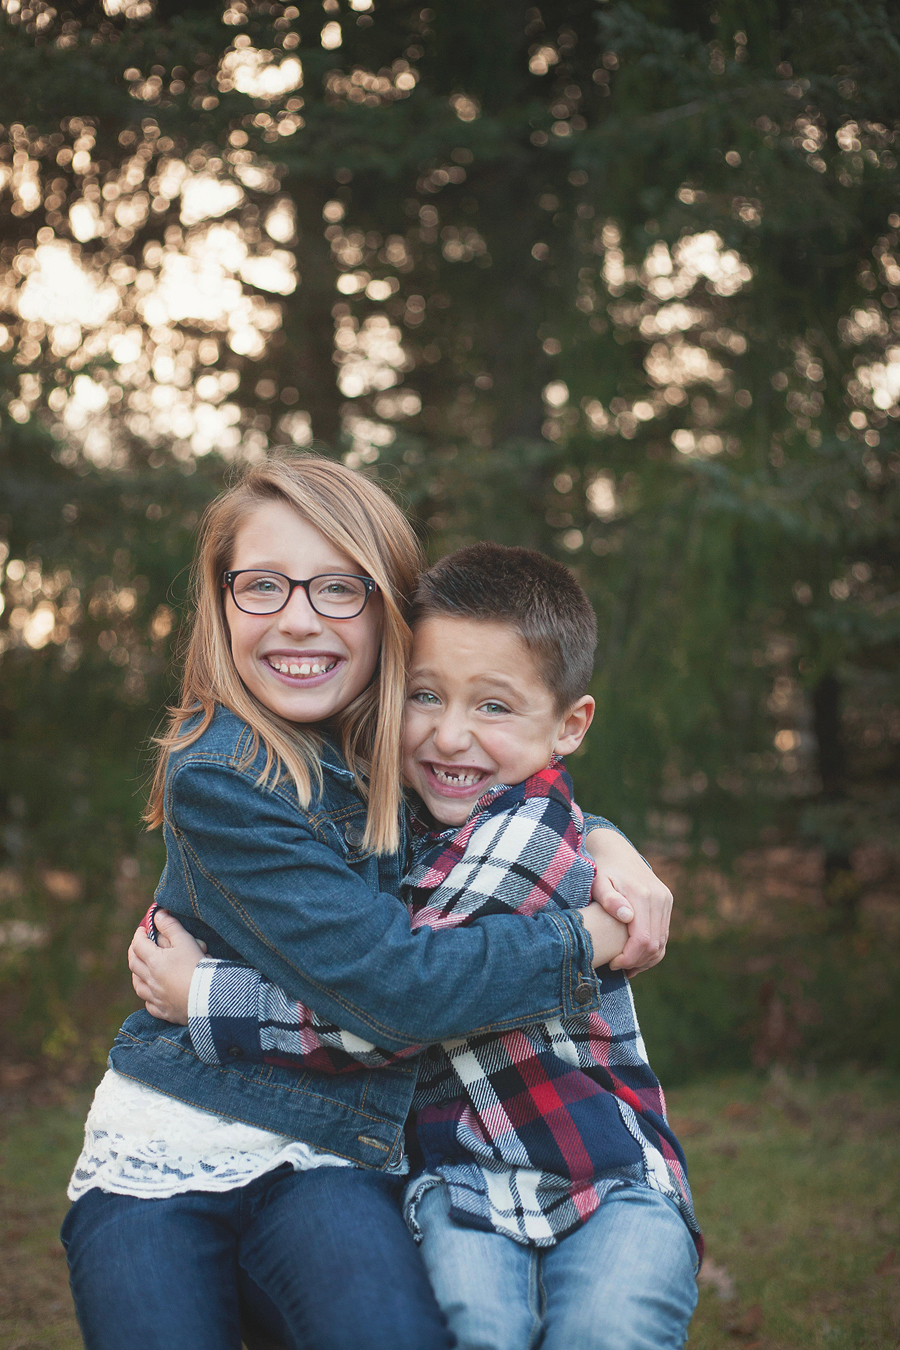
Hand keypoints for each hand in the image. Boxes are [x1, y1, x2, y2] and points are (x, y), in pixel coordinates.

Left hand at [128, 909, 206, 1024]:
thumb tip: (157, 915)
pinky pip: (150, 1005)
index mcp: (154, 961)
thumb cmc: (196, 967)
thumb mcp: (186, 941)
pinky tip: (152, 994)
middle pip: (134, 964)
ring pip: (138, 985)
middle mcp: (150, 980)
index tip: (143, 928)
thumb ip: (170, 926)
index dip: (139, 934)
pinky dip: (148, 997)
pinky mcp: (164, 1011)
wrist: (207, 999)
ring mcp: (156, 997)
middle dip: (134, 952)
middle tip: (138, 945)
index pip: (138, 944)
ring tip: (140, 969)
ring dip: (136, 975)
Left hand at [583, 828, 672, 976]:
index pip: (642, 939)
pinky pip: (663, 934)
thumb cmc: (601, 871)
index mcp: (642, 895)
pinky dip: (652, 950)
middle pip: (655, 944)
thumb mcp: (598, 883)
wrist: (617, 851)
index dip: (629, 957)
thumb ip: (609, 899)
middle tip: (618, 968)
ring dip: (646, 959)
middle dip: (637, 962)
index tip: (613, 963)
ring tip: (626, 966)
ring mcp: (665, 900)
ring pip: (662, 942)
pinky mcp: (667, 902)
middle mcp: (659, 898)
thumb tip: (627, 916)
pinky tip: (636, 957)